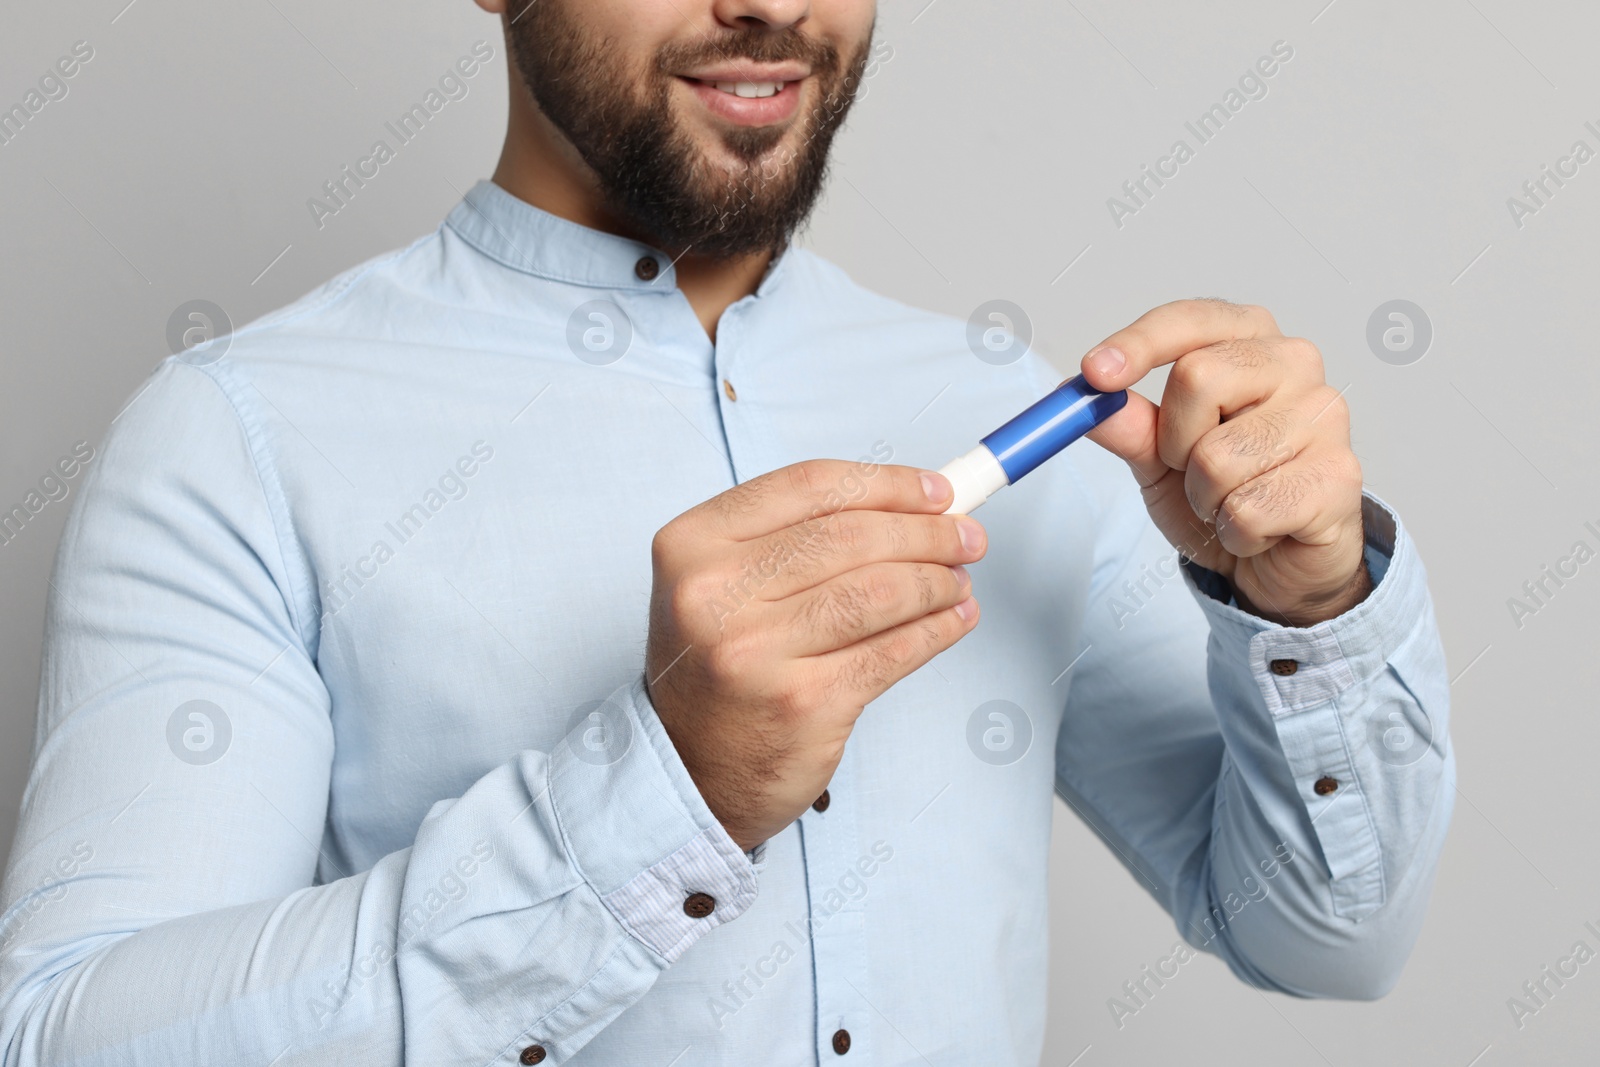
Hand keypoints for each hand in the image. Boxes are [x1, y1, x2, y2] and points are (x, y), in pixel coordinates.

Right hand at [645, 460, 985, 850]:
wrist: (686, 770)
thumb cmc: (716, 669)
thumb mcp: (723, 583)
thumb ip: (798, 537)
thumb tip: (912, 506)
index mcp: (693, 544)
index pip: (810, 486)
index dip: (887, 484)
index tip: (937, 491)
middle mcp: (717, 593)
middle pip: (852, 535)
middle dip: (927, 532)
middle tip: (967, 536)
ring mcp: (759, 651)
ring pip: (881, 591)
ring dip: (938, 581)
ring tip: (959, 581)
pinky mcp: (805, 703)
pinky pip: (893, 652)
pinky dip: (937, 630)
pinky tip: (954, 620)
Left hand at [1078, 299, 1369, 626]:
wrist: (1277, 562)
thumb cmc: (1226, 491)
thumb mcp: (1161, 457)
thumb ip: (1129, 425)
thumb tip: (1085, 398)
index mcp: (1249, 341)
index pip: (1190, 320)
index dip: (1139, 343)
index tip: (1095, 374)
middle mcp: (1294, 364)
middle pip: (1197, 376)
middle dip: (1175, 442)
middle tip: (1195, 469)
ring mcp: (1325, 416)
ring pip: (1217, 457)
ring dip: (1205, 497)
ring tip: (1233, 501)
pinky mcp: (1339, 476)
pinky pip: (1248, 510)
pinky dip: (1236, 533)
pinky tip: (1262, 529)